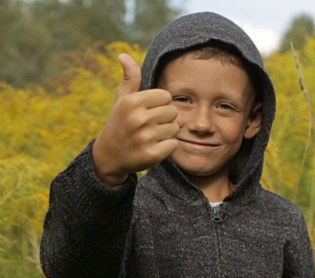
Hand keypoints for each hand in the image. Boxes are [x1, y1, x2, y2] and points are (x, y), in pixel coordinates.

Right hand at [92, 53, 178, 185]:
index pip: (166, 96)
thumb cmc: (119, 123)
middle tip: (148, 126)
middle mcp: (138, 119)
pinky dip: (166, 147)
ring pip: (175, 128)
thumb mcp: (122, 99)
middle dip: (164, 118)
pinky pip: (174, 144)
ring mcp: (145, 138)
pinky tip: (152, 147)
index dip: (159, 104)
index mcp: (132, 102)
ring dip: (166, 133)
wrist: (109, 156)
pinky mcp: (152, 155)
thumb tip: (123, 54)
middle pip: (173, 112)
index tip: (147, 111)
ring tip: (149, 136)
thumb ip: (130, 78)